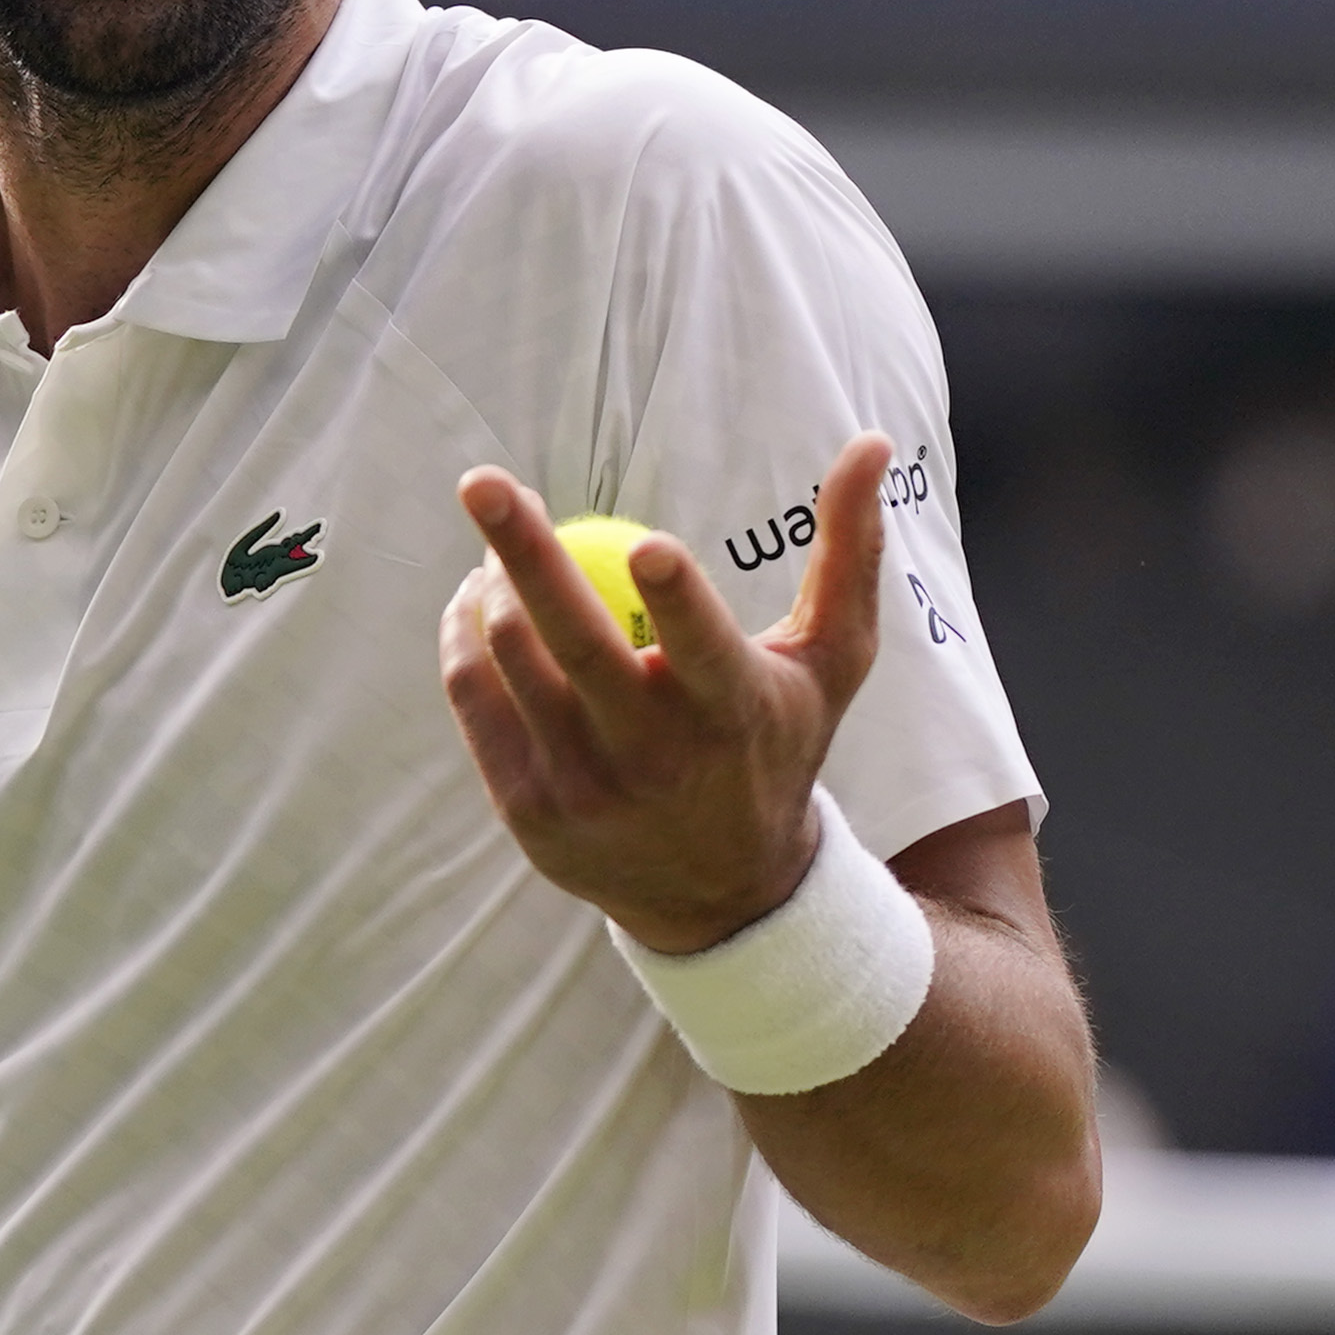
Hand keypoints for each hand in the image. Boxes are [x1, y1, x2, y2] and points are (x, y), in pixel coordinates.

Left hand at [442, 437, 891, 953]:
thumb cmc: (777, 744)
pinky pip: (476, 701)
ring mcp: (585, 788)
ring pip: (514, 662)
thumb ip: (848, 553)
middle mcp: (656, 757)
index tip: (648, 545)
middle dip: (523, 554)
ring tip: (495, 540)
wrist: (724, 893)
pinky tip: (473, 600)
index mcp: (735, 712)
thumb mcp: (830, 662)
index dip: (679, 597)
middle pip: (576, 643)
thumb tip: (870, 440)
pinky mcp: (528, 809)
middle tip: (483, 481)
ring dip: (492, 584)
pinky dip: (464, 638)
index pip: (703, 648)